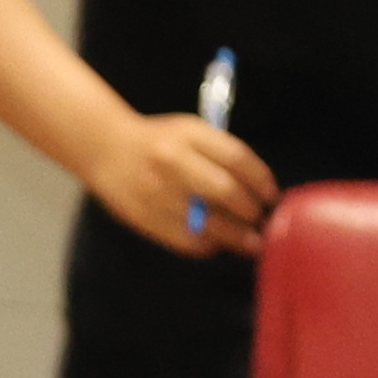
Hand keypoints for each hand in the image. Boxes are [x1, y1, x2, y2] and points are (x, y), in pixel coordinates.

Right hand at [85, 105, 277, 259]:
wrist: (105, 149)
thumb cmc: (158, 141)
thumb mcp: (190, 131)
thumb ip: (221, 152)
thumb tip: (256, 188)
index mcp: (189, 134)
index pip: (236, 158)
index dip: (261, 180)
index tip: (271, 196)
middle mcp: (172, 161)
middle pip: (225, 191)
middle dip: (250, 211)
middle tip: (261, 220)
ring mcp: (157, 192)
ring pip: (208, 222)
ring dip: (235, 236)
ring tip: (250, 242)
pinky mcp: (146, 217)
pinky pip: (186, 240)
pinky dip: (208, 245)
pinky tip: (217, 243)